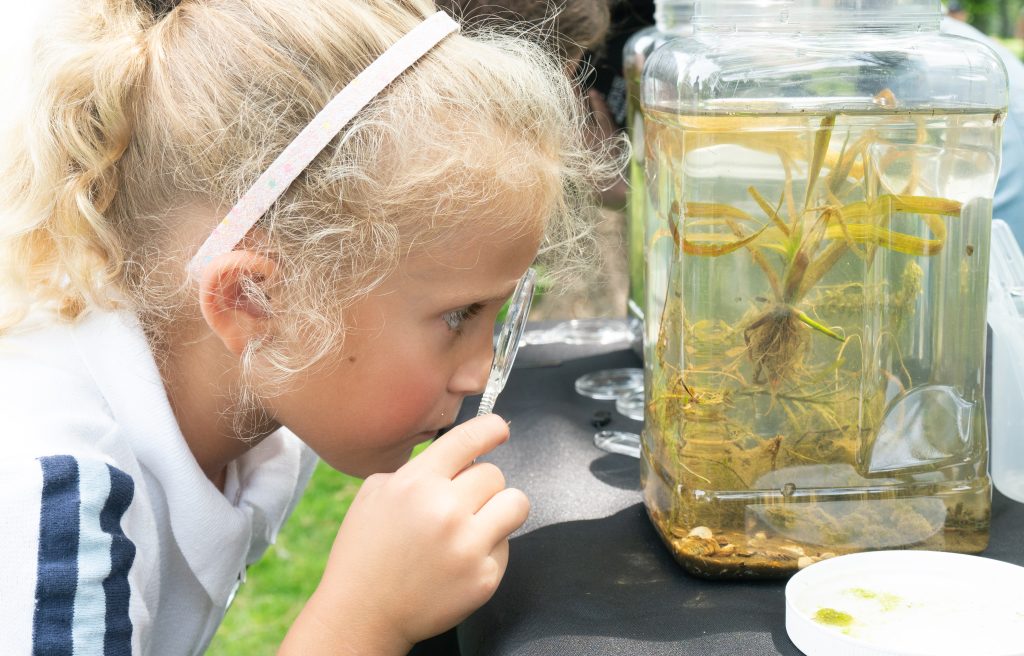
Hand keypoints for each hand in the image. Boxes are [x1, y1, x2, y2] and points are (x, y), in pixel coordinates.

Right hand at [281, 414, 528, 654]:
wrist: (362, 614)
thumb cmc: (365, 551)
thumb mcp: (375, 494)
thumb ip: (416, 470)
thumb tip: (458, 457)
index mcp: (417, 483)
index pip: (469, 438)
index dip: (492, 429)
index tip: (499, 430)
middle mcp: (446, 510)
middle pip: (494, 474)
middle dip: (480, 486)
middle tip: (460, 506)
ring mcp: (468, 546)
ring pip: (515, 503)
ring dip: (500, 509)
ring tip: (476, 524)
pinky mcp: (484, 578)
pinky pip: (507, 545)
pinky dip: (490, 549)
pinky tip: (460, 561)